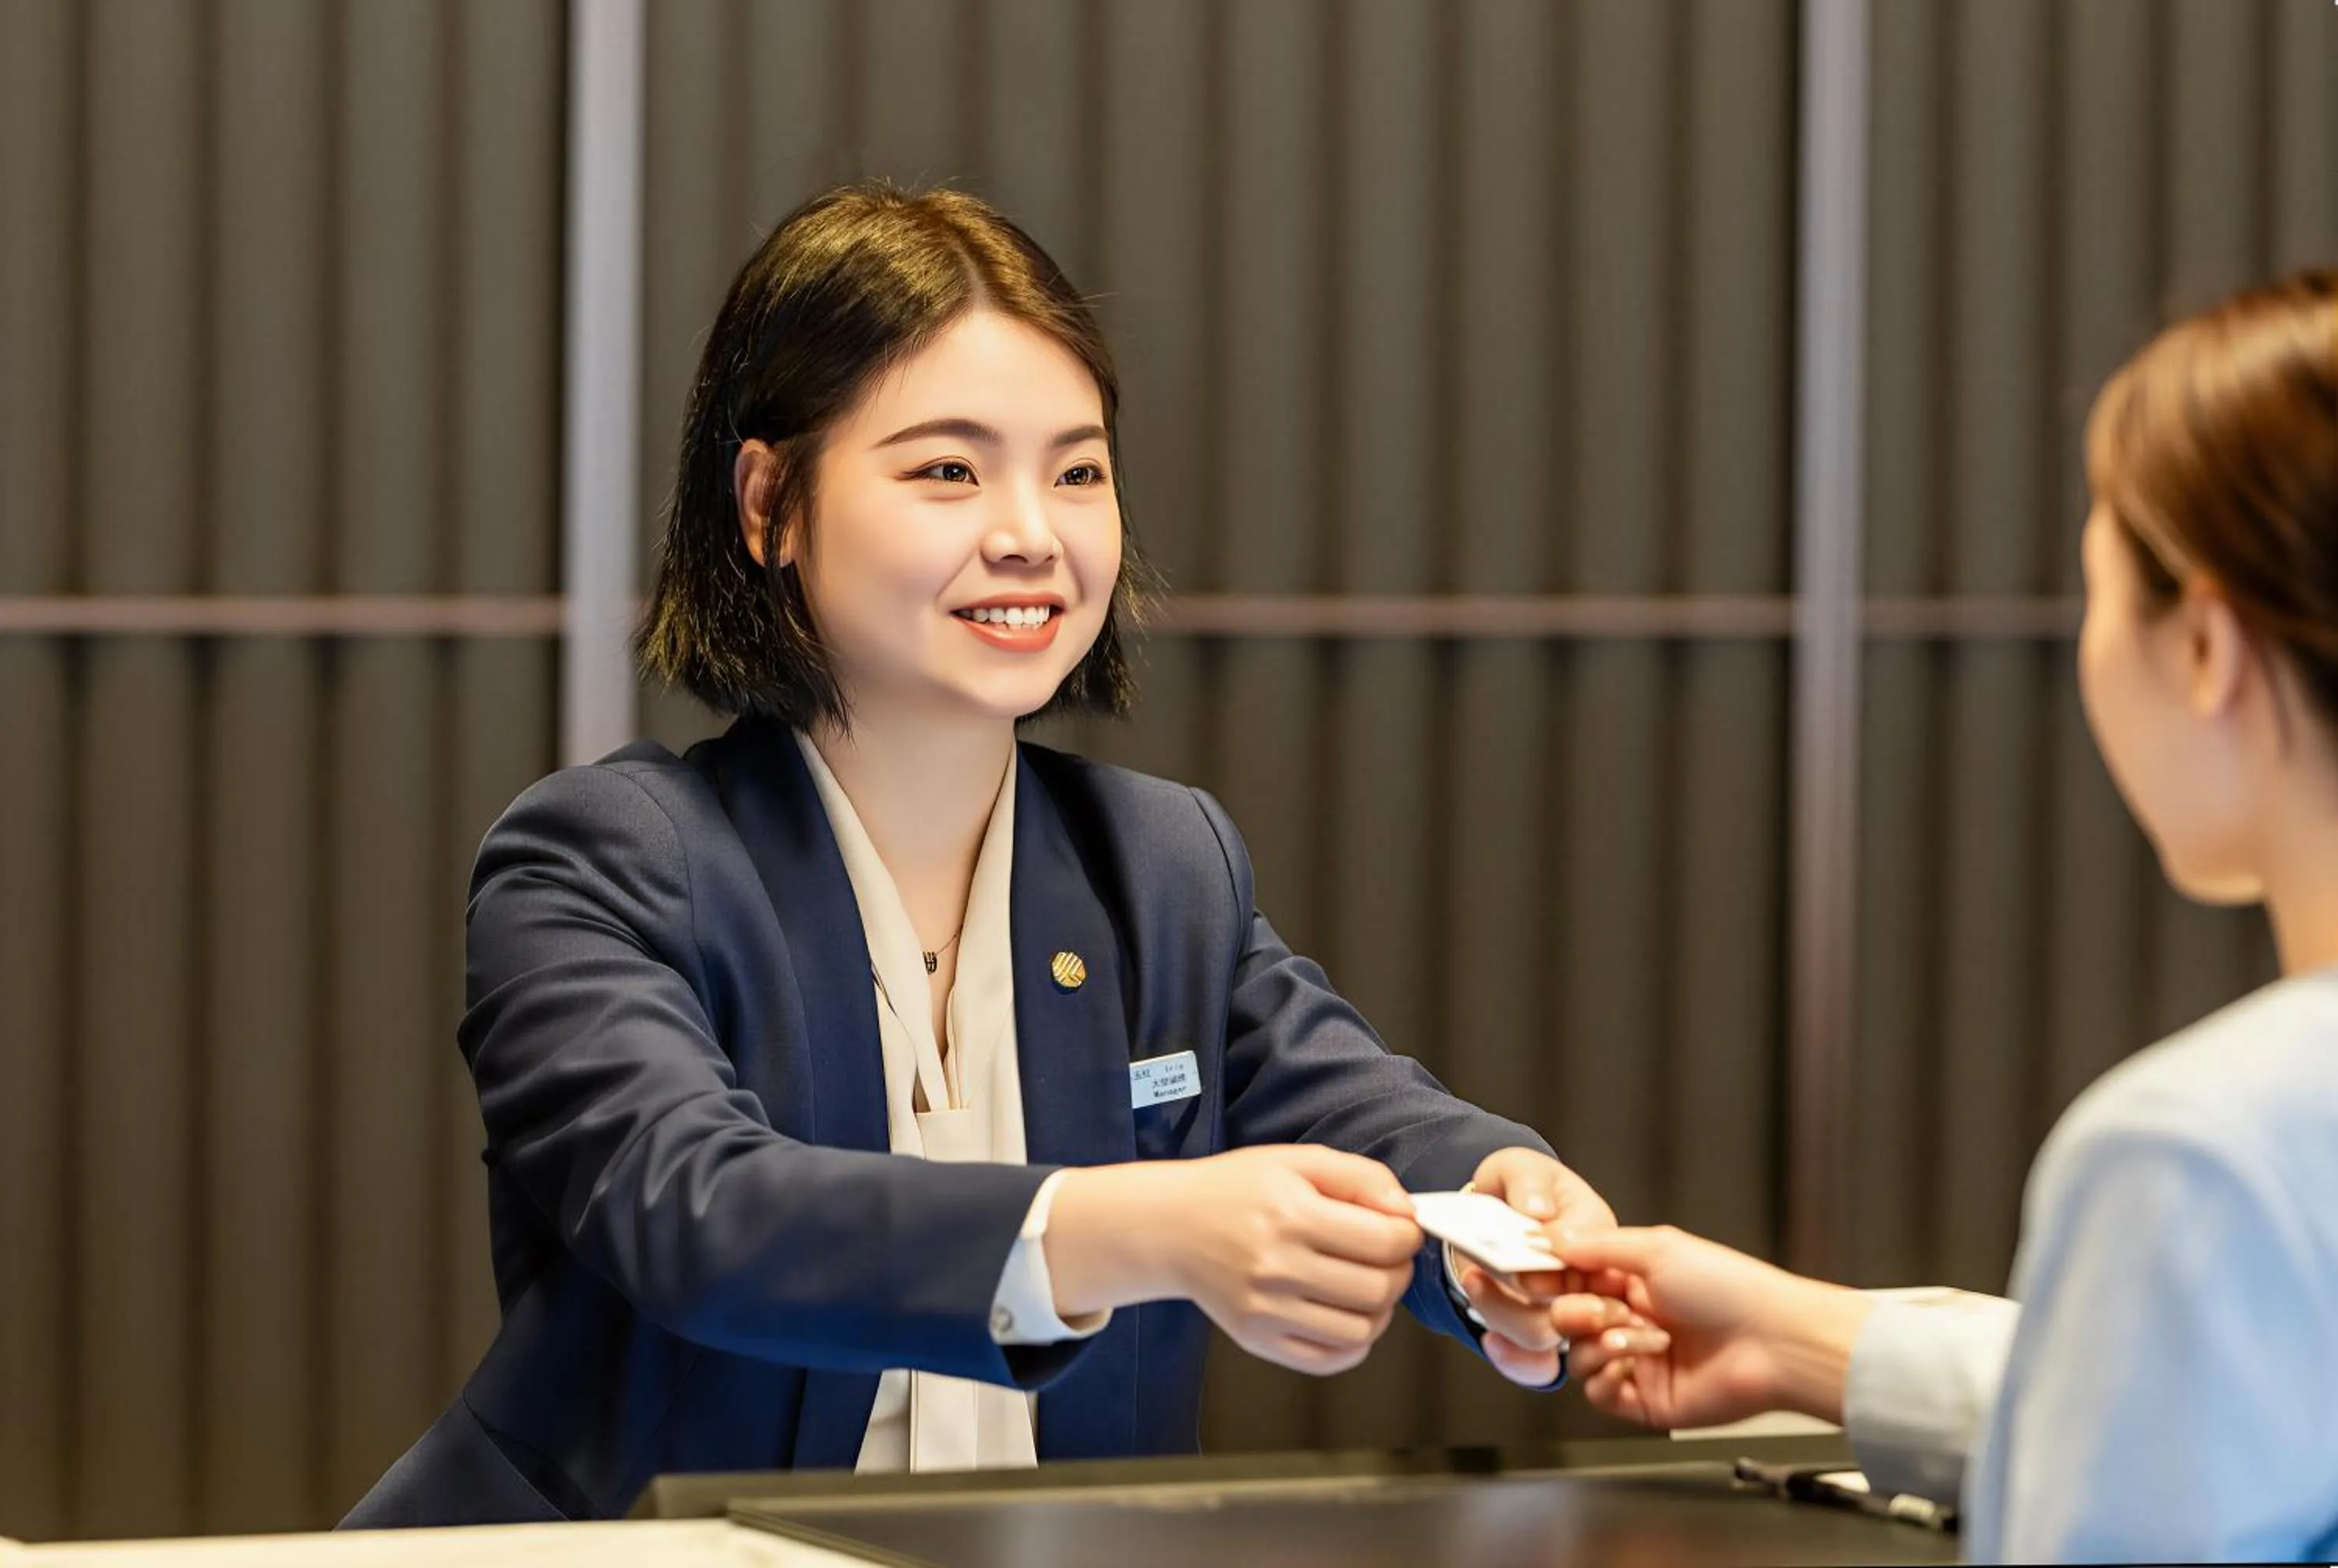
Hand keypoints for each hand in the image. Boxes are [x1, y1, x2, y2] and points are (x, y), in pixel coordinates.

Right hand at [1045, 1146, 1422, 1376]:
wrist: (1170, 1226)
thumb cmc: (1235, 1189)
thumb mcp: (1298, 1161)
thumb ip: (1361, 1178)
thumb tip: (1407, 1212)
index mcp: (1290, 1214)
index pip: (1384, 1241)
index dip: (1408, 1236)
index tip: (1403, 1230)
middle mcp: (1276, 1267)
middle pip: (1377, 1289)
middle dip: (1399, 1272)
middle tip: (1390, 1257)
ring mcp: (1265, 1310)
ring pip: (1359, 1331)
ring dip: (1381, 1310)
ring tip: (1370, 1287)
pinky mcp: (1256, 1339)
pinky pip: (1327, 1360)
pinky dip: (1353, 1344)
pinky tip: (1348, 1316)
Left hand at [1454, 1148, 1624, 1387]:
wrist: (1504, 1207)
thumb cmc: (1524, 1186)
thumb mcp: (1523, 1168)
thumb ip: (1529, 1182)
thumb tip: (1536, 1210)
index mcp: (1598, 1234)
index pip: (1591, 1260)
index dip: (1558, 1266)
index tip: (1524, 1256)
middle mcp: (1590, 1278)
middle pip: (1575, 1308)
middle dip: (1530, 1302)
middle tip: (1483, 1278)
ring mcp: (1564, 1307)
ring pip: (1547, 1333)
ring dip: (1505, 1315)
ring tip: (1472, 1280)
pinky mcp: (1539, 1327)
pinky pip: (1536, 1362)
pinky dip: (1515, 1359)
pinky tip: (1490, 1342)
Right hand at [1552, 1226, 1872, 1430]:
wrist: (1772, 1342)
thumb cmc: (1729, 1288)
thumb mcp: (1657, 1248)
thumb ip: (1596, 1246)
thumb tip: (1547, 1238)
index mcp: (1632, 1280)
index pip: (1571, 1279)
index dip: (1553, 1278)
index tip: (1538, 1275)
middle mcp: (1631, 1320)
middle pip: (1566, 1320)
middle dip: (1574, 1312)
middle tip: (1600, 1307)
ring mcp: (1637, 1362)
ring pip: (1579, 1357)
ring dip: (1600, 1342)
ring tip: (1640, 1335)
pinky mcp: (1644, 1400)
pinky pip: (1598, 1394)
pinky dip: (1607, 1375)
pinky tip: (1636, 1360)